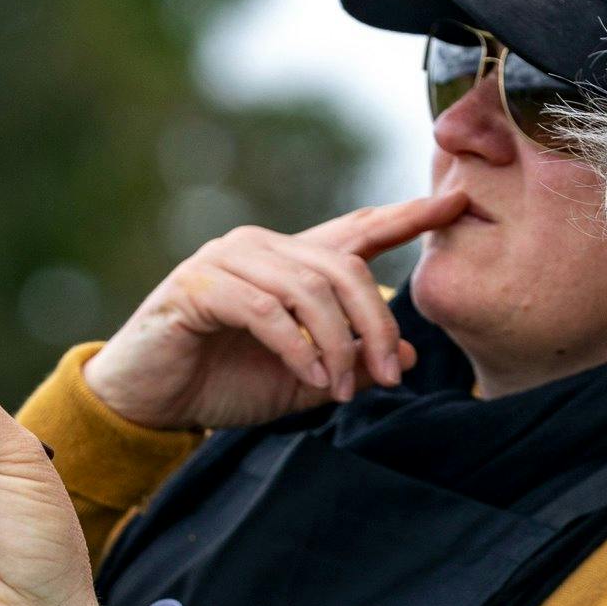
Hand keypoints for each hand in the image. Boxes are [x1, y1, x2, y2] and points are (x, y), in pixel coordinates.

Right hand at [86, 192, 468, 429]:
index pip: (358, 230)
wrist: (148, 403)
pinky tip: (312, 377)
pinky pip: (265, 310)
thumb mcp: (303, 380)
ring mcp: (227, 260)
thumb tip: (410, 355)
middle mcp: (261, 247)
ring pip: (309, 290)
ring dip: (338, 345)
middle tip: (389, 375)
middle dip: (376, 324)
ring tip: (343, 388)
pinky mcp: (199, 286)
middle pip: (344, 267)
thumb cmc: (222, 383)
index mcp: (291, 262)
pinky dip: (297, 347)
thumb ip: (351, 363)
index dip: (407, 216)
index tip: (457, 203)